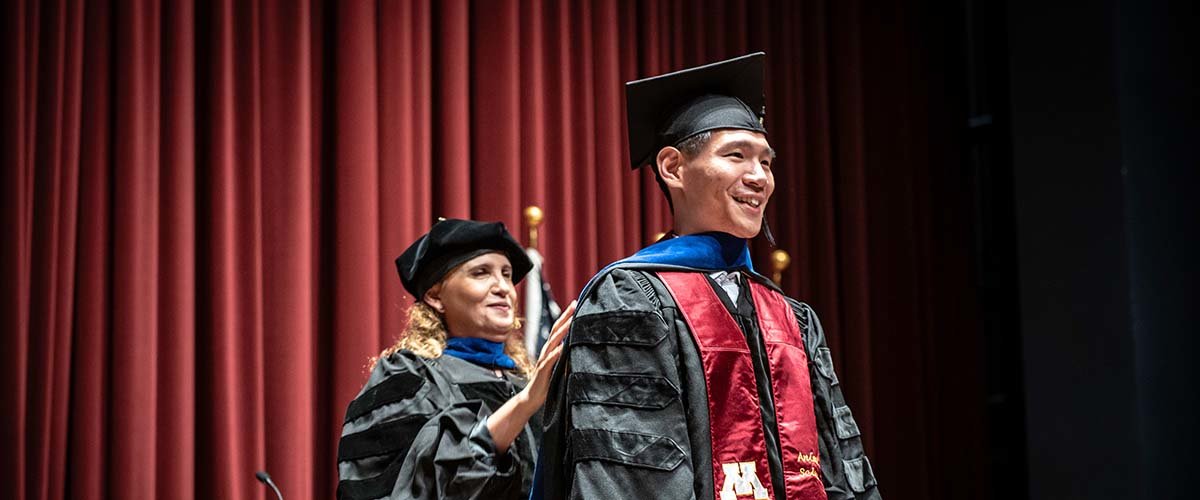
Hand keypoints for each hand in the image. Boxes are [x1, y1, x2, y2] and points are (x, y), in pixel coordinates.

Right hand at [486, 300, 575, 452]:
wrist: (532, 398)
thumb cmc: (547, 383)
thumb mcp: (561, 368)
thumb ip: (567, 358)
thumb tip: (579, 348)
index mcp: (551, 350)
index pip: (560, 330)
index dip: (567, 317)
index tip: (576, 304)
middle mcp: (546, 352)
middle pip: (556, 331)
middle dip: (565, 318)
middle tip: (574, 305)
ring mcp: (544, 361)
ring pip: (553, 342)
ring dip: (562, 331)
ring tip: (570, 321)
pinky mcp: (542, 371)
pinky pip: (549, 361)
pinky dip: (555, 353)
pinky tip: (562, 347)